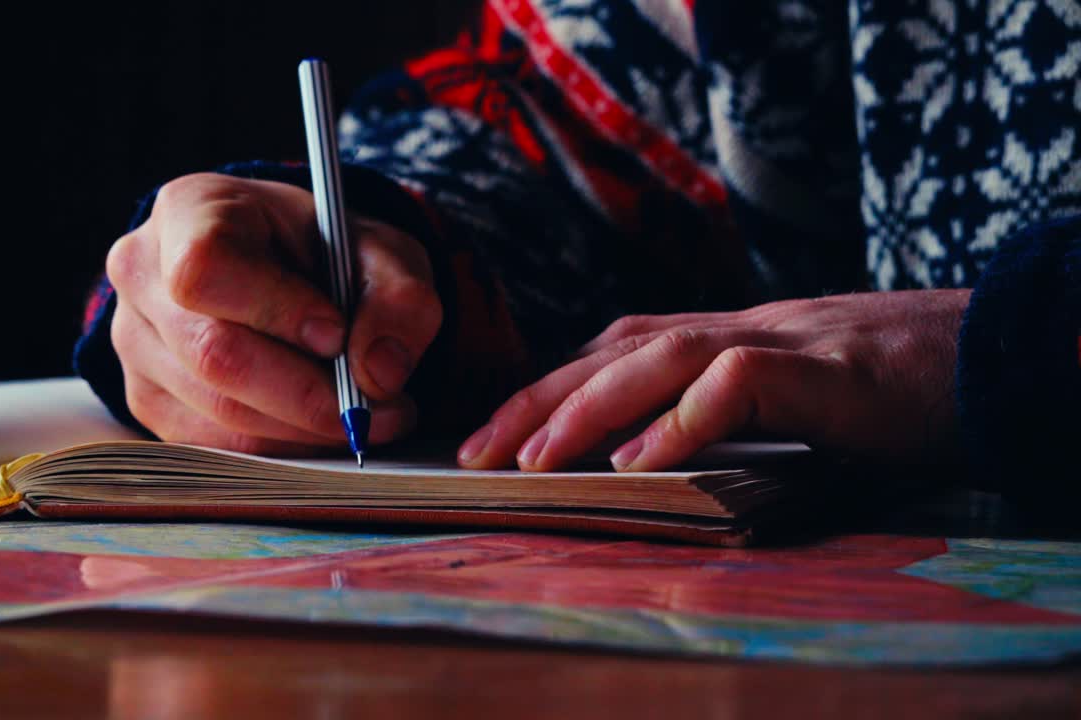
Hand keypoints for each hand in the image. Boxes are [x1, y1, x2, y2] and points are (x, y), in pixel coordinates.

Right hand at [106, 173, 441, 453]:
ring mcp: (134, 342)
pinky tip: (321, 431)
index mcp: (189, 211)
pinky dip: (280, 449)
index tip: (336, 335)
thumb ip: (398, 300)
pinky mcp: (147, 398)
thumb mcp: (381, 252)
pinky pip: (213, 444)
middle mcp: (143, 274)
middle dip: (309, 394)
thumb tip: (380, 372)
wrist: (287, 273)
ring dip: (304, 429)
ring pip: (217, 410)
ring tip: (366, 419)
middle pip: (213, 354)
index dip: (275, 310)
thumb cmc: (326, 254)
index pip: (206, 269)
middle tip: (381, 410)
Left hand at [456, 290, 969, 470]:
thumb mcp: (790, 397)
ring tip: (533, 460)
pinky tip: (640, 464)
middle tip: (475, 453)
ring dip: (587, 408)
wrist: (993, 353)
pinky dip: (682, 420)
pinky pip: (738, 384)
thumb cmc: (888, 388)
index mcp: (724, 334)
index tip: (490, 436)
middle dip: (535, 399)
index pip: (612, 350)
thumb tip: (643, 453)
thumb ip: (720, 412)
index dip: (546, 388)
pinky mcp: (826, 369)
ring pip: (661, 355)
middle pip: (613, 348)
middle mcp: (739, 326)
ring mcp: (781, 339)